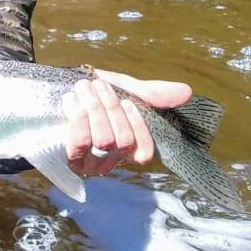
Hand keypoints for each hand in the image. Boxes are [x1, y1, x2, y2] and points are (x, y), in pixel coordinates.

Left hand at [62, 69, 192, 176]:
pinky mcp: (70, 159)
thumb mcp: (127, 90)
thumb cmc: (97, 95)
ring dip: (93, 108)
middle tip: (99, 86)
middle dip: (111, 108)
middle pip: (122, 141)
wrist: (63, 93)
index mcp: (130, 147)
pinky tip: (72, 100)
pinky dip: (77, 117)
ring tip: (84, 88)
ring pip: (102, 140)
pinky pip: (79, 143)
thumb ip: (154, 94)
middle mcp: (113, 160)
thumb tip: (186, 92)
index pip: (144, 152)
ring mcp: (92, 164)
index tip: (128, 102)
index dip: (138, 126)